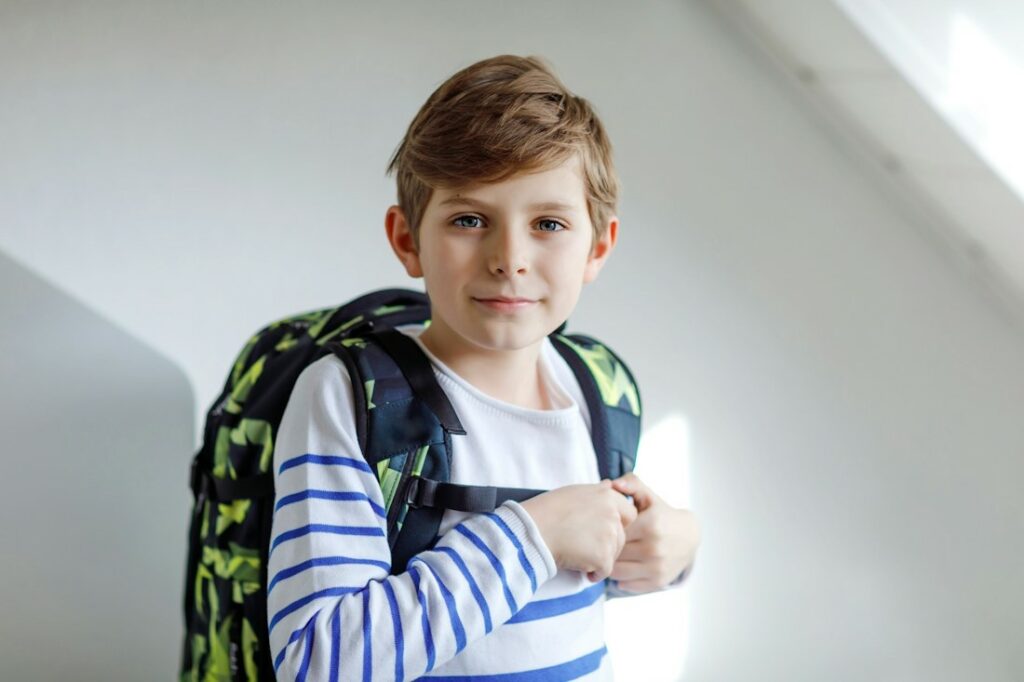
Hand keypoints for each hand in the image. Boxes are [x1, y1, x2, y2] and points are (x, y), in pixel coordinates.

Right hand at [519, 480, 637, 581]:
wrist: (532, 531)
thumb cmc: (547, 511)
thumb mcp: (574, 492)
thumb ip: (597, 491)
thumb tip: (611, 485)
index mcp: (607, 496)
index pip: (629, 514)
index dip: (616, 524)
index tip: (598, 531)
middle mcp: (612, 514)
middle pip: (622, 536)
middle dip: (607, 544)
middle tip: (584, 547)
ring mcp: (609, 535)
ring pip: (614, 554)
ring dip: (599, 558)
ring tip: (577, 555)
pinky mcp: (603, 556)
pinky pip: (605, 570)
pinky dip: (594, 573)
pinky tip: (579, 568)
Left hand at [606, 472, 700, 592]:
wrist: (689, 536)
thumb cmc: (661, 514)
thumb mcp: (648, 496)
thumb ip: (631, 483)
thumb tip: (613, 484)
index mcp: (650, 524)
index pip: (613, 532)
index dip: (603, 530)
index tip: (601, 528)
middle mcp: (654, 547)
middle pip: (613, 552)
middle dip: (604, 548)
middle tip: (600, 543)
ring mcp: (656, 567)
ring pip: (616, 571)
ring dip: (610, 564)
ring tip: (610, 555)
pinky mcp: (658, 582)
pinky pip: (626, 585)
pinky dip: (620, 578)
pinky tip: (623, 566)